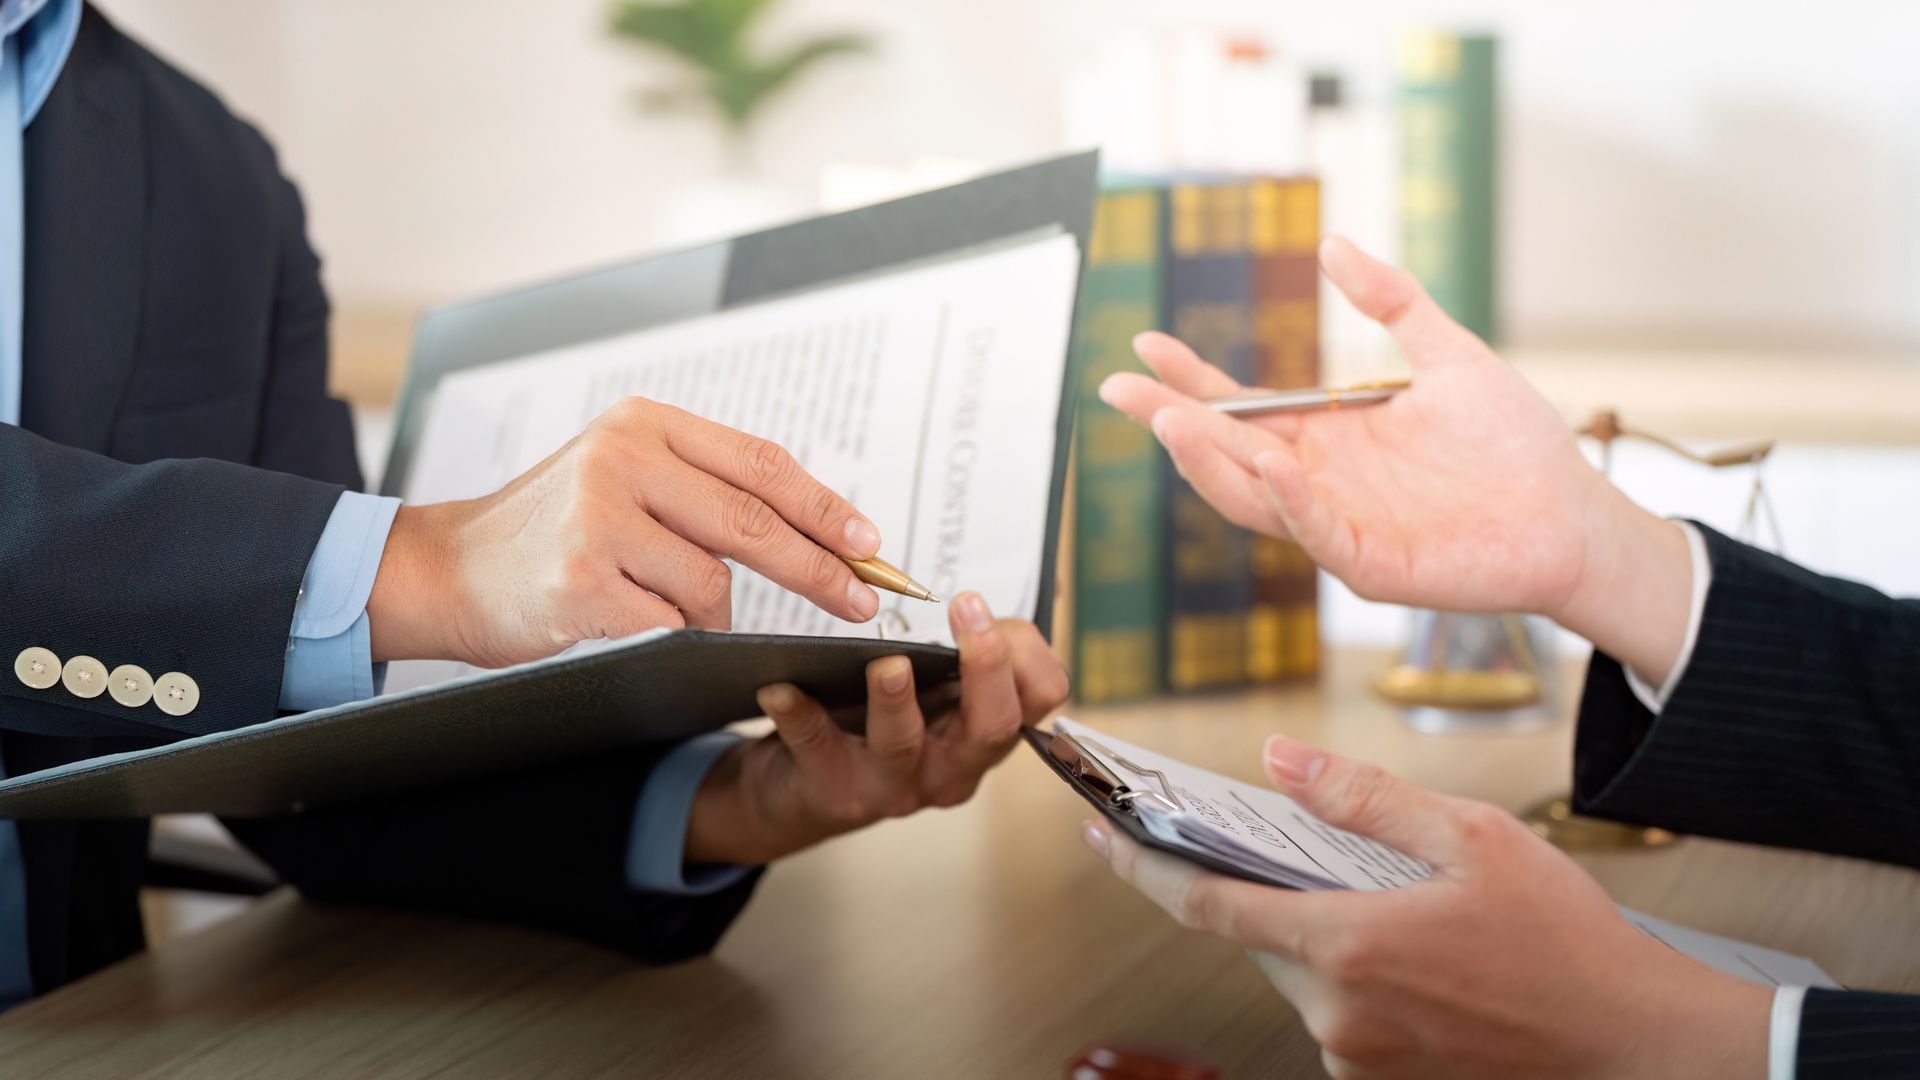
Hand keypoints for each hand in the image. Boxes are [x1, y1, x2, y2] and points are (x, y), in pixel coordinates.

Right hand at [367, 397, 884, 666]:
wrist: (447, 569)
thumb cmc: (552, 532)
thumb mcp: (622, 477)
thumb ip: (701, 487)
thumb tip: (818, 530)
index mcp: (644, 424)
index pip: (760, 464)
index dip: (825, 507)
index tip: (870, 543)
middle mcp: (621, 459)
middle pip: (753, 521)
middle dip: (820, 569)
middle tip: (861, 601)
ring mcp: (597, 519)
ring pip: (712, 584)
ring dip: (710, 615)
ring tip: (661, 609)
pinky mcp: (580, 582)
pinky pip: (669, 624)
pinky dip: (669, 636)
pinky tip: (632, 625)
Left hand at [684, 592, 1068, 864]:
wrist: (801, 786)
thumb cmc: (876, 721)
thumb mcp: (933, 689)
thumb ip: (959, 654)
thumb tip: (977, 601)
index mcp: (983, 732)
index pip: (1039, 699)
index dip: (1027, 655)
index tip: (987, 606)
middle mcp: (950, 767)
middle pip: (992, 726)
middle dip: (985, 667)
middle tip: (967, 609)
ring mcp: (893, 786)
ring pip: (904, 744)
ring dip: (895, 701)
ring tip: (887, 664)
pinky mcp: (834, 790)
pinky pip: (816, 748)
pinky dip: (799, 715)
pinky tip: (779, 688)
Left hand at [1082, 739, 1770, 1078]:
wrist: (1634, 1045)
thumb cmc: (1567, 942)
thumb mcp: (1473, 838)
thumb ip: (1363, 798)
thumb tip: (1282, 760)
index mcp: (1346, 945)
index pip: (1204, 904)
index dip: (1141, 864)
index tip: (1098, 833)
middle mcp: (1336, 1012)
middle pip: (1253, 936)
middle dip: (1253, 889)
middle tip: (1278, 843)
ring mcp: (1356, 1057)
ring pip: (1297, 974)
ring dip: (1312, 931)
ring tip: (1387, 900)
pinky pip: (1335, 1012)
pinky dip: (1348, 971)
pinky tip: (1410, 951)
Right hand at [1098, 237, 1693, 681]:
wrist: (1573, 513)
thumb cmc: (1514, 445)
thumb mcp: (1448, 353)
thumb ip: (1391, 301)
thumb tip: (1331, 243)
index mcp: (1328, 438)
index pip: (1240, 409)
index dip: (1190, 380)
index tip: (1146, 342)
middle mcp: (1320, 484)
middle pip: (1225, 453)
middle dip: (1169, 421)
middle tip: (1118, 387)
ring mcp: (1340, 527)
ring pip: (1252, 499)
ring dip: (1209, 463)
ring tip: (1170, 421)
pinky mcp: (1373, 565)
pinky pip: (1319, 533)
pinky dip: (1290, 502)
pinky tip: (1270, 462)